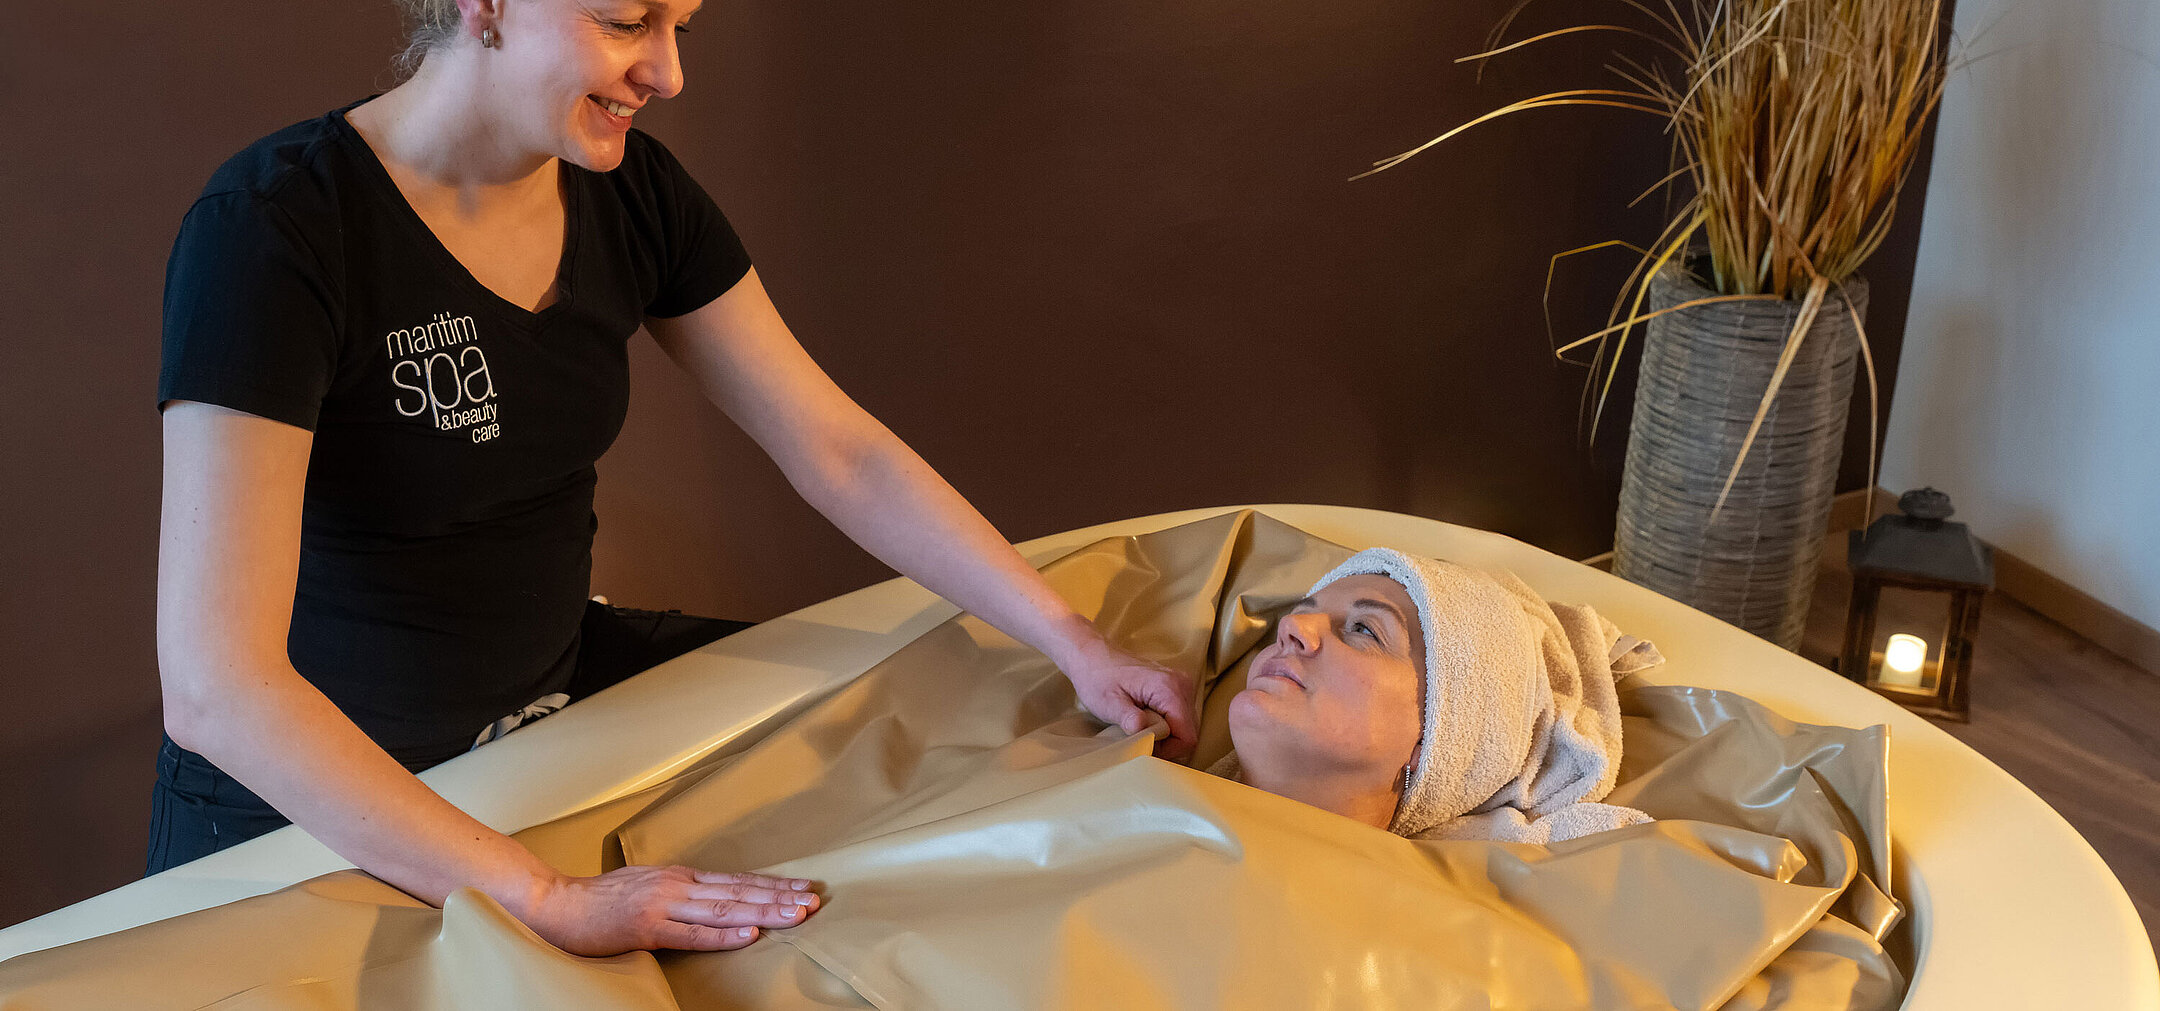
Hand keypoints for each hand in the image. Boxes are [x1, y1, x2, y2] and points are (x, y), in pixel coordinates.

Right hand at [513, 865, 820, 956]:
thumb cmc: (601, 900)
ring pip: (725, 909)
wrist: (558, 905)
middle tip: (814, 900)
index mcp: (679, 876)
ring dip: (763, 912)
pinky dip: (722, 935)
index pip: (736, 880)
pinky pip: (692, 934)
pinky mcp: (648, 927)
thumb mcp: (648, 886)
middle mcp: (678, 885)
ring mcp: (664, 904)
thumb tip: (711, 897)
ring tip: (795, 915)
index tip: (803, 889)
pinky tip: (748, 935)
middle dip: (780, 896)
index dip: (772, 885)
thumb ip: (679, 892)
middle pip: (739, 891)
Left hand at [1062, 640, 1199, 762]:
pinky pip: (1180, 716)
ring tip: (1139, 725)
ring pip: (1186, 726)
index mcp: (1168, 688)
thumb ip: (1127, 718)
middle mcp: (1182, 684)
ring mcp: (1181, 684)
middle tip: (1139, 736)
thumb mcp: (1108, 703)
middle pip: (1189, 732)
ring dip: (1166, 734)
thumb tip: (1143, 731)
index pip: (1187, 736)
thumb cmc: (1097, 678)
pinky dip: (1165, 725)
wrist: (1093, 656)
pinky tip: (1145, 718)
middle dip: (1167, 743)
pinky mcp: (1176, 687)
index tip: (1145, 744)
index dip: (1168, 749)